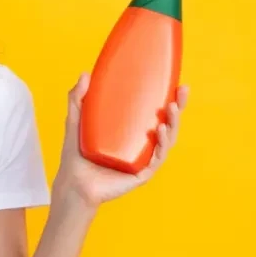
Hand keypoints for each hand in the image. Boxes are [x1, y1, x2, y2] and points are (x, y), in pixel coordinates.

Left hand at [54, 72, 189, 210]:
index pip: (154, 112)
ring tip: (172, 107)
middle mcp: (141, 144)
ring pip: (167, 139)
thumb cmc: (76, 155)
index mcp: (131, 131)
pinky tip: (160, 129)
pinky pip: (157, 157)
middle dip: (179, 106)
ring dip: (173, 123)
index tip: (176, 82)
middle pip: (167, 123)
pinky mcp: (142, 173)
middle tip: (182, 90)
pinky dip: (162, 143)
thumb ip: (77, 99)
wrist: (73, 182)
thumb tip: (85, 74)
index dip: (168, 98)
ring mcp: (143, 159)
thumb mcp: (76, 121)